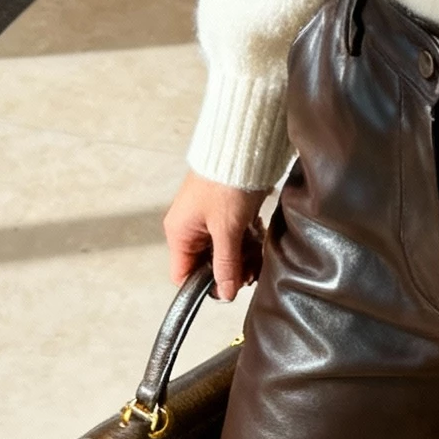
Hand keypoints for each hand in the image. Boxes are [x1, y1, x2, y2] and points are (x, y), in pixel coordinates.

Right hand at [163, 171, 266, 302]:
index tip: (228, 288)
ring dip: (243, 257)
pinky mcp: (227, 211)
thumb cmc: (225, 181)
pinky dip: (248, 240)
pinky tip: (259, 237)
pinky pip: (236, 236)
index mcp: (180, 233)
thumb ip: (226, 264)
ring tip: (257, 254)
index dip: (204, 286)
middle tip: (250, 272)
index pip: (183, 274)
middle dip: (231, 270)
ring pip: (225, 251)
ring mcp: (209, 218)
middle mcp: (190, 227)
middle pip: (208, 264)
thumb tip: (225, 292)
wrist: (242, 146)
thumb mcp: (227, 230)